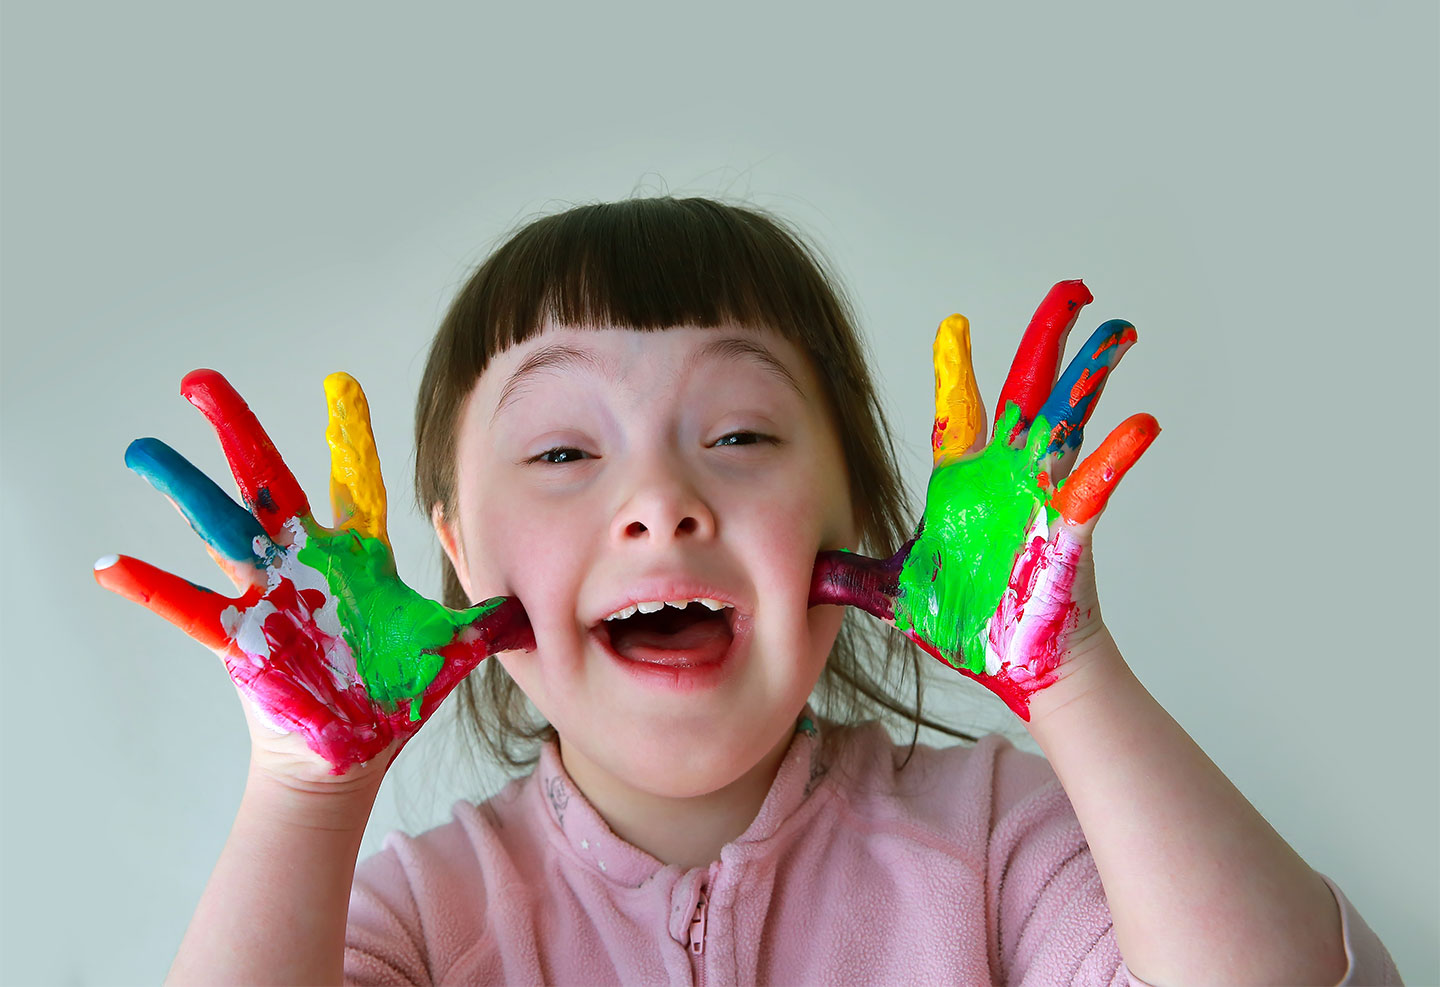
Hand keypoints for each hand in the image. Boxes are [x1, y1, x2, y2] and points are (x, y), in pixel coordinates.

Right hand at [95, 370, 533, 776]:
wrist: (353, 749)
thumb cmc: (396, 694)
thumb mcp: (449, 649)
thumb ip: (486, 622)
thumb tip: (533, 608)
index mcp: (357, 558)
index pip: (356, 483)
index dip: (348, 435)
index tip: (338, 382)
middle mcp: (306, 563)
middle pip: (268, 482)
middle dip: (238, 430)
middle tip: (201, 382)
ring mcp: (268, 595)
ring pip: (220, 528)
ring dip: (183, 490)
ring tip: (142, 449)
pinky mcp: (243, 637)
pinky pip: (190, 608)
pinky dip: (152, 589)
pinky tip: (111, 564)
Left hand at [810, 281, 1157, 718]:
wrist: (1016, 666)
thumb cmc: (968, 627)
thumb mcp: (894, 592)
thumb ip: (850, 577)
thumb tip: (802, 572)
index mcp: (965, 483)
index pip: (960, 411)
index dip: (958, 367)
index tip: (955, 323)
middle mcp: (1007, 476)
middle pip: (1028, 390)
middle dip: (1046, 339)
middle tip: (1070, 291)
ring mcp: (1043, 495)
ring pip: (1070, 419)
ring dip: (1092, 374)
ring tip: (1116, 330)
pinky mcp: (1069, 526)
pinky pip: (1095, 484)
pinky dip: (1116, 455)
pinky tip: (1140, 424)